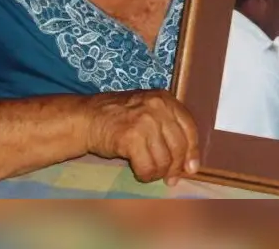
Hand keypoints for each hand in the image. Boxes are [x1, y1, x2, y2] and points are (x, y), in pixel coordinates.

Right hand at [84, 89, 199, 185]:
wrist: (86, 118)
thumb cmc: (118, 117)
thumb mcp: (148, 111)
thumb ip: (168, 129)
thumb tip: (189, 164)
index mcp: (165, 99)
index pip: (189, 128)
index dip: (192, 151)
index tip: (191, 168)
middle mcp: (158, 107)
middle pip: (179, 146)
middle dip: (175, 167)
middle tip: (169, 178)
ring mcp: (144, 121)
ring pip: (164, 160)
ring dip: (158, 173)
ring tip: (150, 173)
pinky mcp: (131, 138)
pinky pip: (147, 167)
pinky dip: (145, 175)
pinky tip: (139, 173)